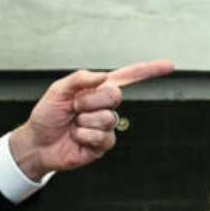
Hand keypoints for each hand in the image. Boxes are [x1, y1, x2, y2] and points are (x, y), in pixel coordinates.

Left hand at [8, 60, 174, 180]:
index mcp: (98, 88)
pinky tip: (77, 138)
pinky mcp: (103, 144)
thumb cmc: (47, 115)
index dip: (150, 71)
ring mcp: (106, 126)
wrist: (38, 143)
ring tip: (73, 124)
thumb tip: (104, 76)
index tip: (170, 66)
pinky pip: (103, 137)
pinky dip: (85, 136)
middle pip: (116, 96)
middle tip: (74, 107)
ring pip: (107, 118)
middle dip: (89, 100)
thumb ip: (80, 78)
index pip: (128, 77)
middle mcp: (105, 106)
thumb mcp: (58, 90)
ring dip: (84, 121)